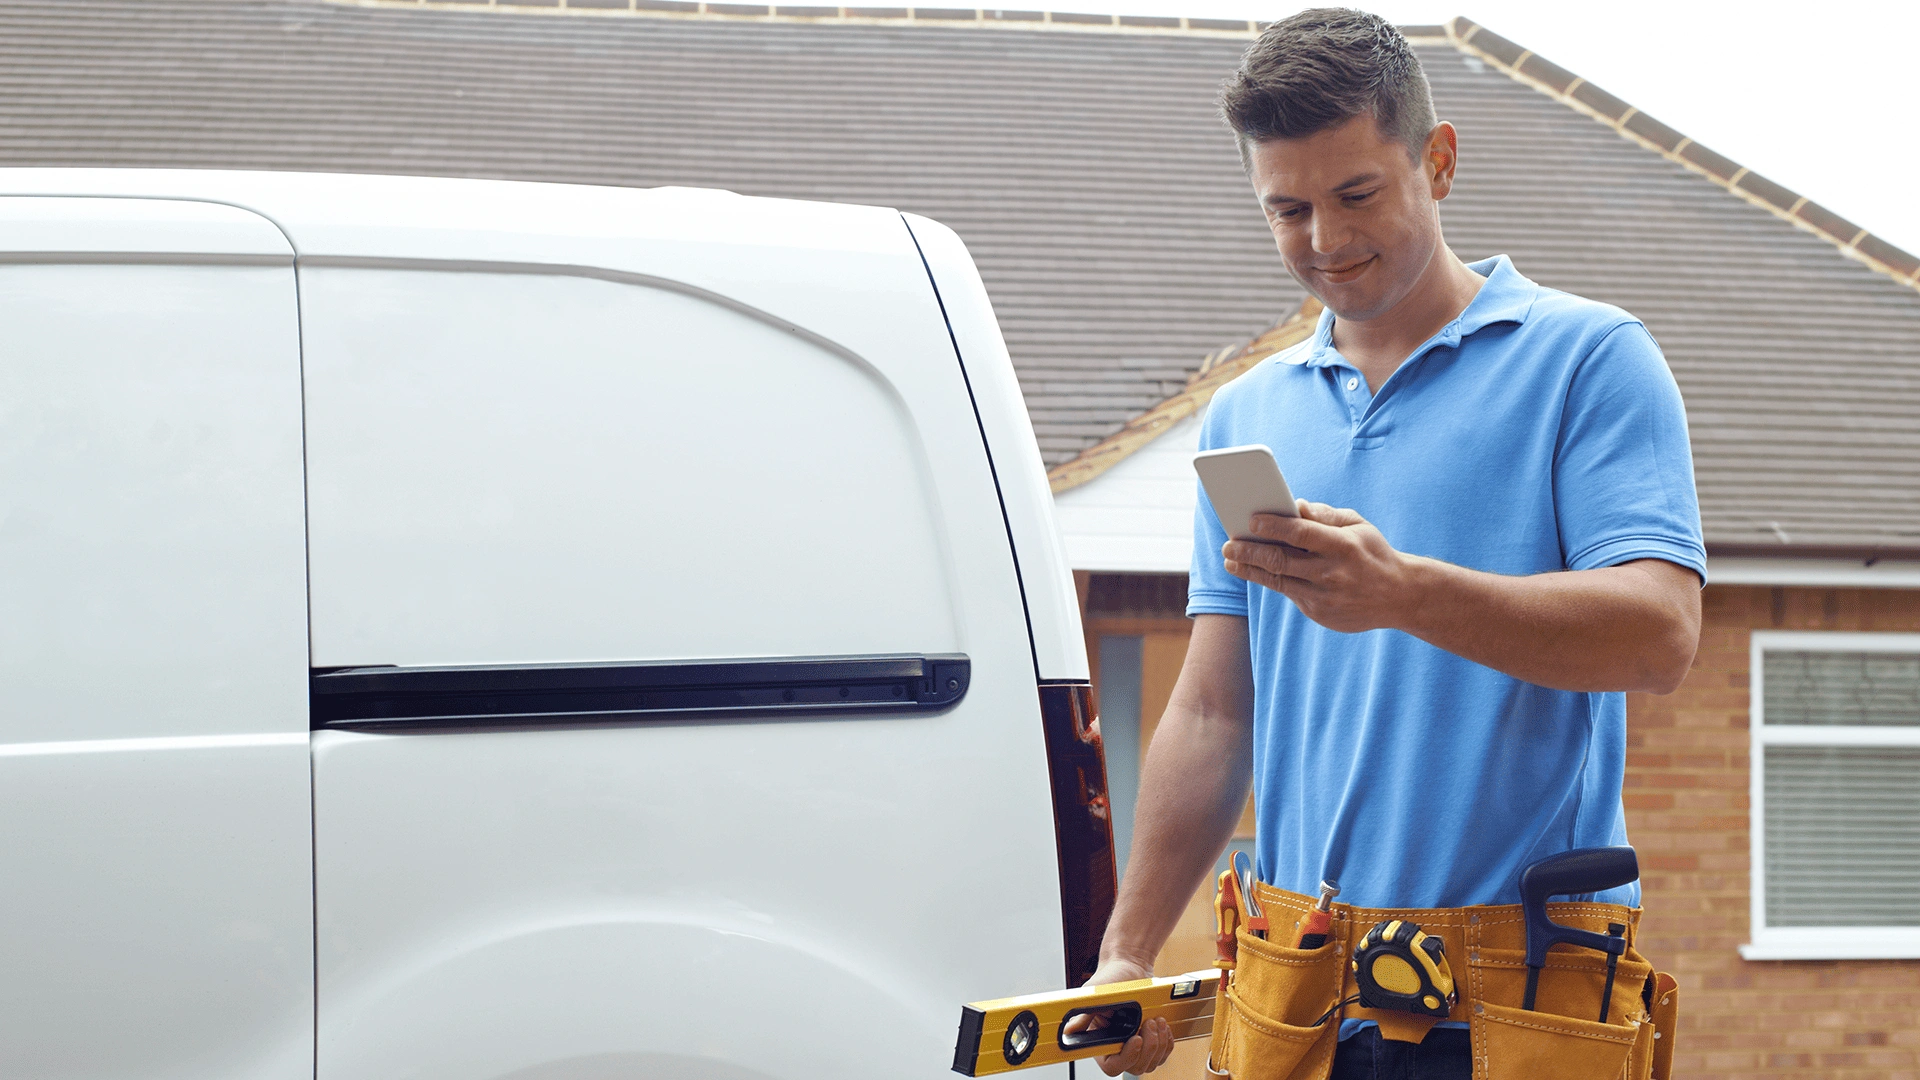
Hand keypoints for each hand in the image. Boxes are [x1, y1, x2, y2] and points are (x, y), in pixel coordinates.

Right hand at [1069, 958, 1174, 1074]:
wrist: (1130, 968)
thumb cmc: (1111, 979)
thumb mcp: (1094, 994)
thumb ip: (1083, 1015)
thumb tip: (1069, 1031)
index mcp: (1100, 1041)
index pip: (1112, 1065)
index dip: (1126, 1057)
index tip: (1135, 1039)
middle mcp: (1117, 1047)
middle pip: (1135, 1067)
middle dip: (1147, 1047)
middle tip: (1148, 1022)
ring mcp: (1135, 1046)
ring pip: (1151, 1063)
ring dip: (1159, 1042)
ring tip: (1156, 1020)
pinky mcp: (1150, 1041)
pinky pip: (1163, 1055)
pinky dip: (1167, 1042)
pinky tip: (1163, 1026)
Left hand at [1221, 501, 1426, 633]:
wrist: (1399, 596)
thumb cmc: (1373, 553)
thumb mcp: (1358, 526)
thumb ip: (1325, 515)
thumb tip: (1294, 505)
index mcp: (1343, 546)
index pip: (1300, 533)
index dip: (1273, 526)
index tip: (1251, 519)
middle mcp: (1332, 573)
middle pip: (1281, 560)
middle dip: (1250, 550)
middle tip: (1228, 543)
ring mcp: (1325, 597)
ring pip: (1278, 580)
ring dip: (1249, 568)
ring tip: (1230, 558)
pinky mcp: (1320, 614)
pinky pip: (1289, 594)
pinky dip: (1269, 580)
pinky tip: (1252, 570)